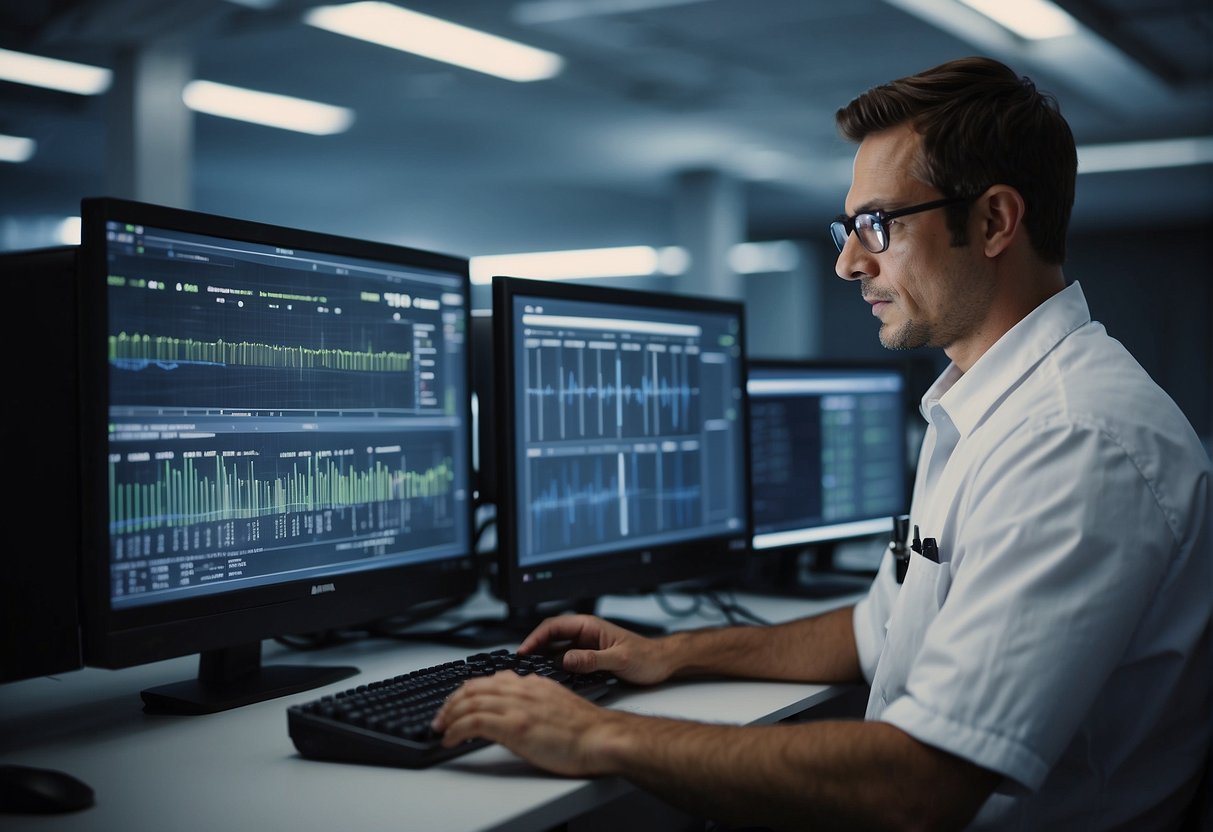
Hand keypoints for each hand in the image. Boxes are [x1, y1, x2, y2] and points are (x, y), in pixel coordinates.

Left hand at [431, 671, 625, 776]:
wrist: (601, 737)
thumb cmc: (585, 728)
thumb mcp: (556, 702)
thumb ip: (534, 698)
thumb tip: (516, 705)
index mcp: (532, 683)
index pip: (489, 679)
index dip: (467, 691)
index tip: (457, 703)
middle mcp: (522, 689)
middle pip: (474, 687)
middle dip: (451, 702)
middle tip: (441, 716)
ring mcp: (517, 706)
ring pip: (470, 702)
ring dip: (448, 716)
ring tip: (440, 728)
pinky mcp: (514, 726)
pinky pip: (474, 723)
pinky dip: (456, 729)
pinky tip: (450, 738)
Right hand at [518, 614, 673, 685]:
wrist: (663, 663)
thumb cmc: (647, 657)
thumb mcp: (620, 660)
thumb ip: (593, 659)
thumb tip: (567, 660)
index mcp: (590, 626)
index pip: (554, 626)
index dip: (536, 637)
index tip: (524, 651)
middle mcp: (585, 634)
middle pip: (551, 637)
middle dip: (534, 647)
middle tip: (520, 663)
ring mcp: (586, 646)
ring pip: (556, 649)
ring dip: (543, 658)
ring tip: (529, 671)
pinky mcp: (589, 658)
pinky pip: (566, 660)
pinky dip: (555, 667)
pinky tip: (550, 678)